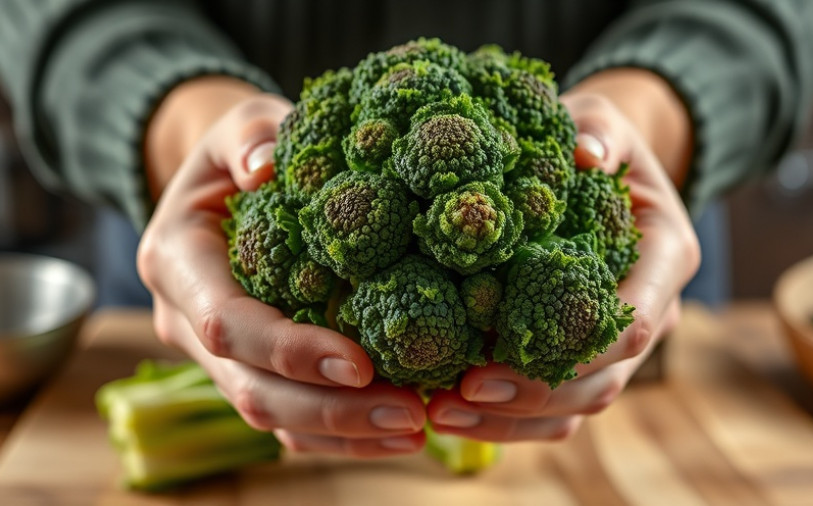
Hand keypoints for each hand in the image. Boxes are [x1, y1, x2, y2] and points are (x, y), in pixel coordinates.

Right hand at [137, 79, 426, 457]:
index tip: (361, 364)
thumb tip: (266, 168)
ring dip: (343, 433)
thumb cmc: (243, 149)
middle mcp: (187, 321)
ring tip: (417, 429)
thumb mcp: (242, 123)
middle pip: (251, 389)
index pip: (227, 324)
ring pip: (271, 418)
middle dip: (329, 410)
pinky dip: (340, 435)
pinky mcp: (250, 370)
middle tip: (410, 414)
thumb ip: (249, 137)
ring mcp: (217, 356)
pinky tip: (399, 433)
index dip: (290, 350)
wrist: (229, 180)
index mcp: (177, 262)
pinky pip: (288, 423)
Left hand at [426, 70, 700, 441]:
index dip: (572, 351)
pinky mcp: (586, 356)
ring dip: (512, 420)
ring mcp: (621, 342)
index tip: (498, 359)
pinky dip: (510, 419)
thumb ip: (598, 130)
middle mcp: (652, 308)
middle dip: (530, 397)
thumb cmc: (597, 139)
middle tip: (456, 396)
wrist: (601, 164)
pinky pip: (558, 407)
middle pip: (603, 379)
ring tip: (441, 413)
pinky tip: (452, 411)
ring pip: (579, 406)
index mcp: (664, 256)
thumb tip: (585, 152)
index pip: (635, 320)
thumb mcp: (601, 118)